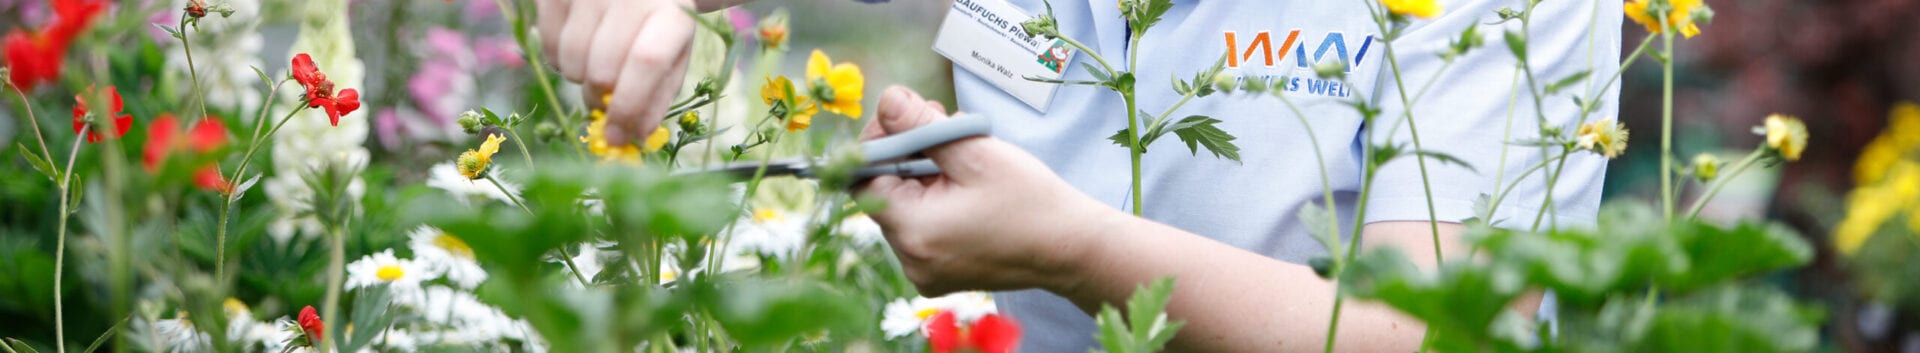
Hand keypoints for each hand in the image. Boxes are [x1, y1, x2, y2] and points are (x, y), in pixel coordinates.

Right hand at [536, 0, 695, 143]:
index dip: (629, 105)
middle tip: (605, 101)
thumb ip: (656, 97)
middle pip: (603, 68)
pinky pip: (548, 45)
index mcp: (671, 11)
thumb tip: (633, 136)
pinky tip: (580, 46)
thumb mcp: (672, 56)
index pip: (647, 62)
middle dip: (600, 100)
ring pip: (571, 60)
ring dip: (580, 78)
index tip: (617, 136)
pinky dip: (560, 60)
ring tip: (596, 63)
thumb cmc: (657, 24)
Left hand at [858, 86, 1120, 296]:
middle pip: (885, 191)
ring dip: (925, 172)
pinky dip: (937, 197)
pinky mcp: (943, 271)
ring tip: (963, 152)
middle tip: (942, 125)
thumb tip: (886, 101)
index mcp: (914, 233)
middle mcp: (911, 260)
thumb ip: (922, 125)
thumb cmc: (1031, 201)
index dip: (881, 143)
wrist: (1073, 249)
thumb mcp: (975, 152)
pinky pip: (924, 225)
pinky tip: (967, 181)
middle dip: (908, 153)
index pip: (865, 179)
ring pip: (906, 205)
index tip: (909, 118)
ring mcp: (926, 270)